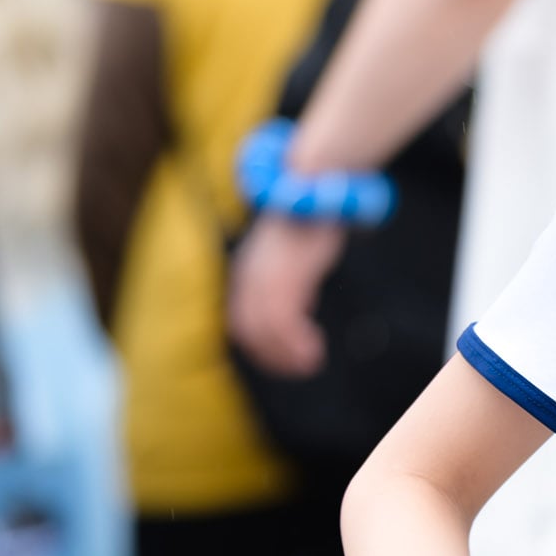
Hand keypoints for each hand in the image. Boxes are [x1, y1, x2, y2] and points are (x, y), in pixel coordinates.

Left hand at [226, 213, 344, 375]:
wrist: (312, 187)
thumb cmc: (307, 221)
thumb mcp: (291, 256)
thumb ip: (288, 282)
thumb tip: (299, 306)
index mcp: (247, 274)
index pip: (242, 323)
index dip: (260, 348)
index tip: (283, 360)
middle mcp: (250, 278)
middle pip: (249, 332)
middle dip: (272, 357)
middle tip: (299, 368)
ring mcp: (267, 277)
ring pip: (266, 331)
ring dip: (286, 354)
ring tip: (310, 363)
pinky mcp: (288, 276)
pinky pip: (285, 321)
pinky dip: (296, 342)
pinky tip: (313, 349)